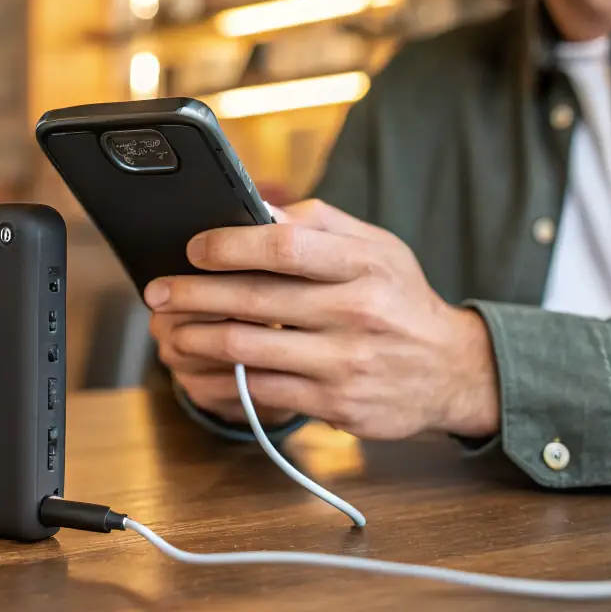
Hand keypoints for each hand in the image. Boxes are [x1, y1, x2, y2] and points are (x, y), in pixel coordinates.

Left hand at [145, 200, 499, 440]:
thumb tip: (257, 207)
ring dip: (194, 340)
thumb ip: (319, 223)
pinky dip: (219, 381)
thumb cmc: (400, 299)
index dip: (230, 245)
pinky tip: (196, 371)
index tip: (194, 247)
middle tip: (157, 292)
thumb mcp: (377, 247)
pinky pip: (261, 392)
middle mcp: (355, 311)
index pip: (285, 247)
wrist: (453, 370)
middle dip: (192, 294)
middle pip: (254, 299)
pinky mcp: (335, 404)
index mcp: (363, 264)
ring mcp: (344, 362)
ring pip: (247, 350)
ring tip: (167, 332)